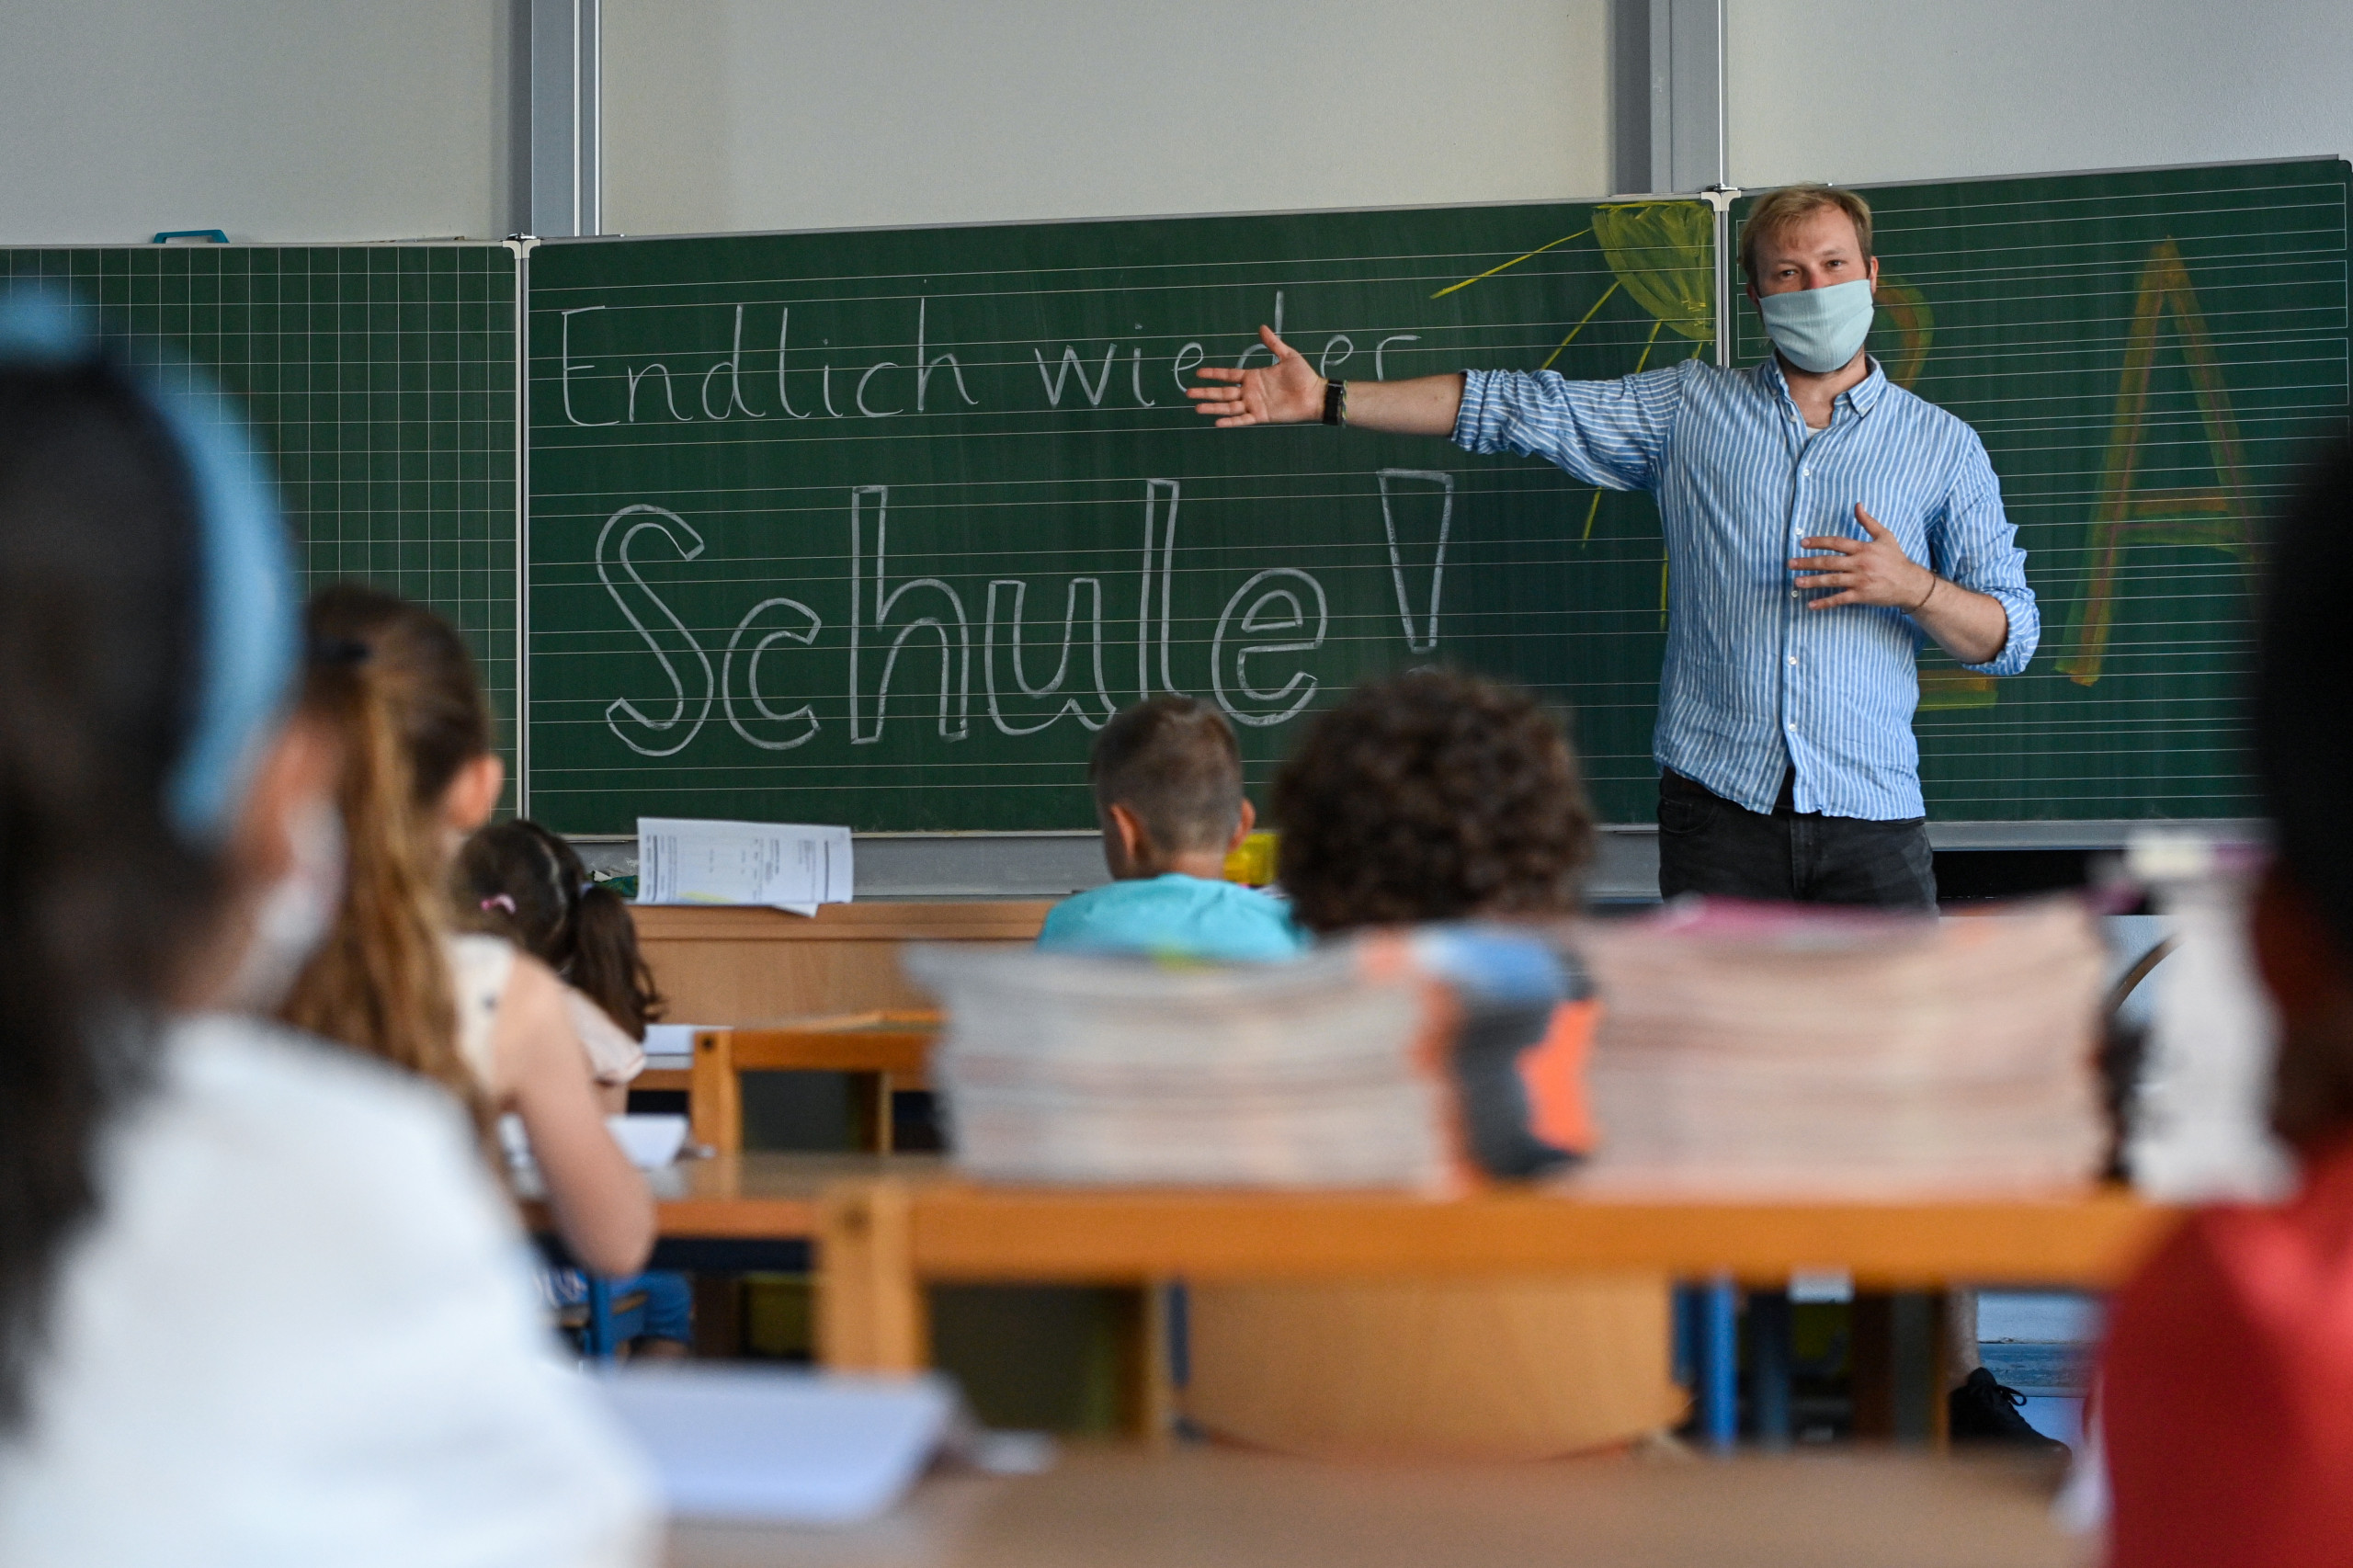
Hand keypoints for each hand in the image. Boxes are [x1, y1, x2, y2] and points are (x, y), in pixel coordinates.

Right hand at [1185, 326, 1325, 426]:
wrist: (1315, 394)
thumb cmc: (1303, 375)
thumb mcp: (1288, 355)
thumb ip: (1273, 343)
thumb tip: (1262, 327)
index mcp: (1254, 377)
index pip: (1228, 375)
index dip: (1213, 374)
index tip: (1198, 373)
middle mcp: (1250, 391)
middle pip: (1222, 392)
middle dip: (1205, 392)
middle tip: (1187, 392)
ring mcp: (1254, 404)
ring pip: (1228, 406)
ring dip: (1212, 407)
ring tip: (1196, 407)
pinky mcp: (1262, 416)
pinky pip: (1242, 419)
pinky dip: (1230, 421)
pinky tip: (1216, 422)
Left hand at [1788, 504, 1934, 610]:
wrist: (1910, 583)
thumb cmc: (1896, 559)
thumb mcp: (1885, 536)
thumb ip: (1868, 522)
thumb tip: (1857, 505)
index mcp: (1863, 548)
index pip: (1836, 543)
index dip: (1818, 542)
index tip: (1802, 543)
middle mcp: (1860, 564)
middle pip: (1829, 562)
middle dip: (1808, 563)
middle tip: (1790, 564)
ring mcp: (1860, 581)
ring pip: (1831, 580)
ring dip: (1812, 581)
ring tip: (1796, 582)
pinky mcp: (1861, 595)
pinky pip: (1840, 599)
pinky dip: (1825, 602)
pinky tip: (1811, 604)